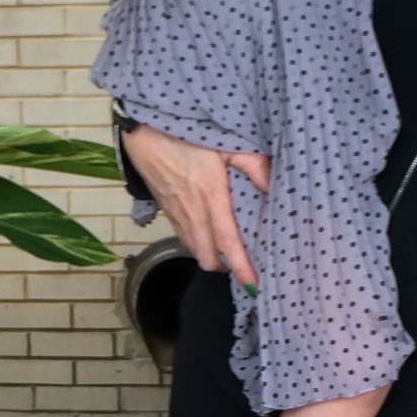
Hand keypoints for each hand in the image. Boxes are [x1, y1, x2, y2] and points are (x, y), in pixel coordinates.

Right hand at [120, 125, 269, 288]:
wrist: (144, 132)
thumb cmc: (186, 134)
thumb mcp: (226, 144)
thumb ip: (253, 165)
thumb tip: (272, 186)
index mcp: (211, 196)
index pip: (228, 241)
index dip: (240, 266)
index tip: (252, 284)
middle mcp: (192, 211)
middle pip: (207, 256)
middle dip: (224, 267)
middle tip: (241, 265)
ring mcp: (176, 213)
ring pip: (193, 249)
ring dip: (208, 256)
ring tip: (224, 252)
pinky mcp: (166, 210)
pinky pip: (182, 237)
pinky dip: (195, 243)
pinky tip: (204, 234)